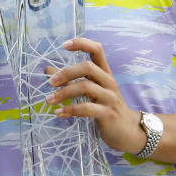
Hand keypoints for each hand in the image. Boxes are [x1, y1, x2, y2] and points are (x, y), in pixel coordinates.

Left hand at [43, 38, 144, 154]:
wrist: (128, 131)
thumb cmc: (105, 107)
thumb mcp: (90, 90)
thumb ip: (70, 79)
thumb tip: (47, 69)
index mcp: (104, 73)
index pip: (97, 49)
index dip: (81, 43)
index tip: (64, 45)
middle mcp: (108, 82)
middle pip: (87, 67)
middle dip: (66, 73)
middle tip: (51, 82)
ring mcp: (109, 97)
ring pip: (85, 87)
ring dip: (64, 93)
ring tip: (49, 100)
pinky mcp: (108, 113)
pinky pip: (86, 108)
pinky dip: (70, 110)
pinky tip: (59, 113)